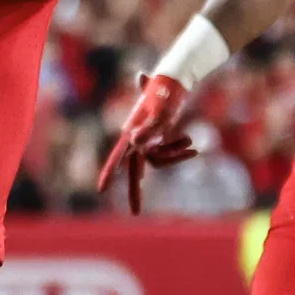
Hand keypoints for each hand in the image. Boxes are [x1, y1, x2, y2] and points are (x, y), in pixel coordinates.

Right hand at [95, 74, 197, 215]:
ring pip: (159, 160)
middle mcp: (136, 138)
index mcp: (131, 131)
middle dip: (136, 191)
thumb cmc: (165, 92)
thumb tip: (134, 144)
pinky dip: (180, 151)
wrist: (174, 81)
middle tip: (136, 214)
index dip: (109, 172)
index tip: (101, 189)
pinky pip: (168, 154)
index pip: (118, 155)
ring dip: (175, 154)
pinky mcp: (158, 140)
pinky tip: (193, 147)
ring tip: (191, 142)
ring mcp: (147, 140)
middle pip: (133, 169)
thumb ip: (148, 128)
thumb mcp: (160, 112)